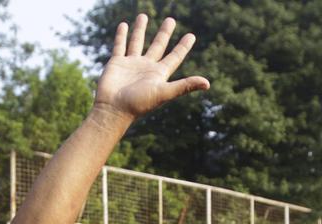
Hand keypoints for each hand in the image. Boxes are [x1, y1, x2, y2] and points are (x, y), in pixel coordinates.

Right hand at [93, 15, 208, 120]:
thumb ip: (184, 86)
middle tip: (171, 20)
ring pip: (137, 42)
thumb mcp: (164, 93)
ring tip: (143, 16)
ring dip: (140, 29)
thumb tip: (207, 84)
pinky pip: (120, 46)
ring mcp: (130, 64)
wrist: (113, 110)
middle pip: (157, 46)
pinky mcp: (116, 63)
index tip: (191, 36)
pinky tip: (124, 25)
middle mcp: (146, 67)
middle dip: (164, 33)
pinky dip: (121, 36)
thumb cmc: (138, 104)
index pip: (174, 57)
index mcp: (158, 74)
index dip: (183, 47)